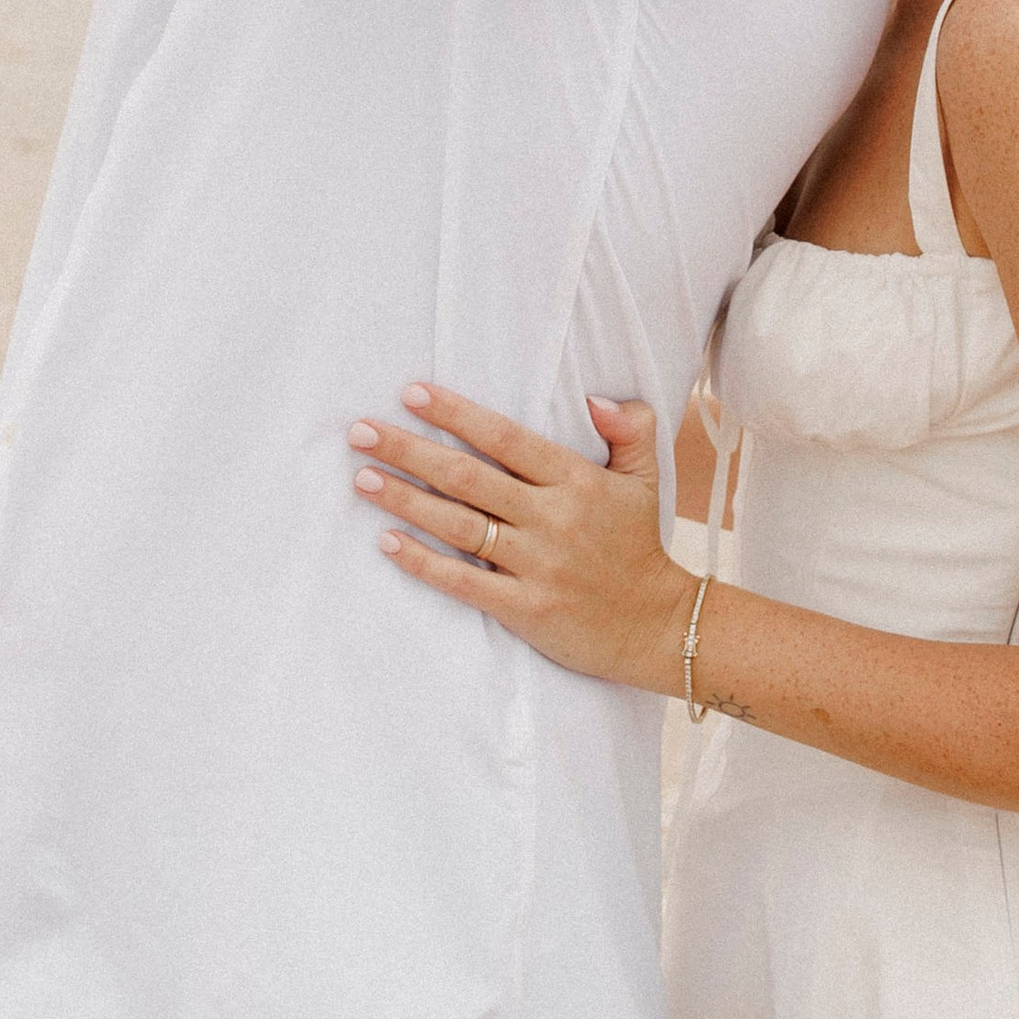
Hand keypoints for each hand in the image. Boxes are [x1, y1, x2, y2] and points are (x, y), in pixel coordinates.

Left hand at [348, 383, 692, 690]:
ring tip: (362, 479)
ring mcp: (537, 564)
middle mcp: (552, 518)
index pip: (504, 437)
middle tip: (360, 432)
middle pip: (467, 476)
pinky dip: (422, 562)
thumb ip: (630, 428)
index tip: (410, 393)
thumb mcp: (643, 479)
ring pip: (458, 525)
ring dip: (405, 501)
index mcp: (575, 480)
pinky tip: (387, 543)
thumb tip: (595, 397)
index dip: (454, 413)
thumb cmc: (639, 546)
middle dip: (408, 451)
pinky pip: (463, 582)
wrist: (658, 625)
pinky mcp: (525, 608)